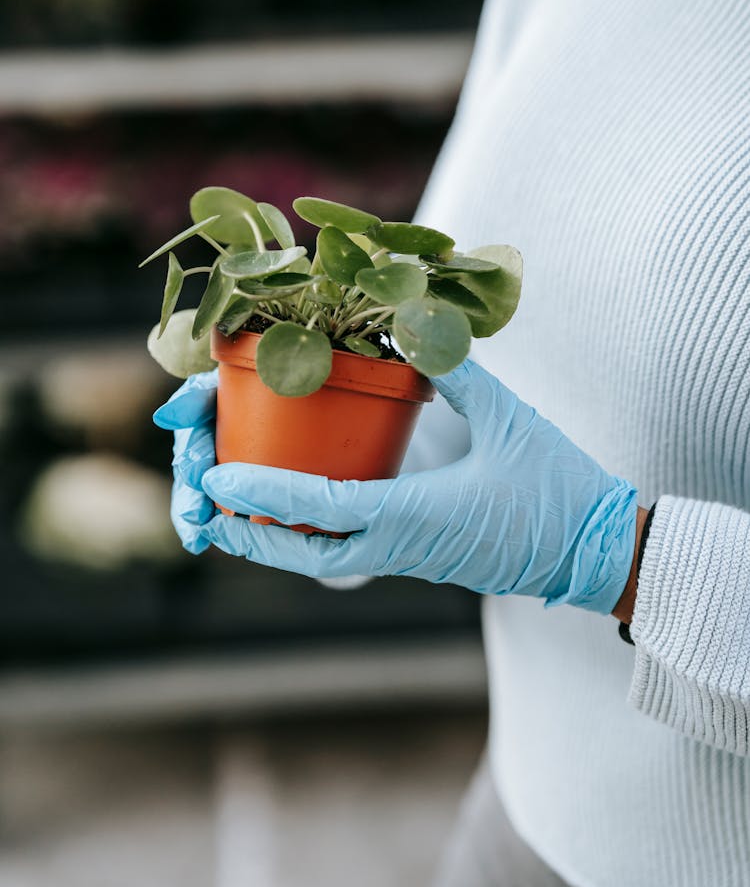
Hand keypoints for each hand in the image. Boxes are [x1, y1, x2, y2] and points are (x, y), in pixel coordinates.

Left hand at [155, 360, 637, 612]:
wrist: (592, 549)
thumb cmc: (556, 485)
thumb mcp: (508, 419)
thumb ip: (457, 371)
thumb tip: (412, 325)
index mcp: (415, 514)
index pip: (322, 506)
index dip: (263, 494)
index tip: (216, 482)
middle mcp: (403, 544)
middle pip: (308, 555)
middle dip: (253, 536)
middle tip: (208, 510)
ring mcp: (411, 556)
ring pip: (327, 560)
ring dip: (278, 542)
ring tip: (239, 516)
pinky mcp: (422, 556)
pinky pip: (352, 554)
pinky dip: (313, 538)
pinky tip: (302, 513)